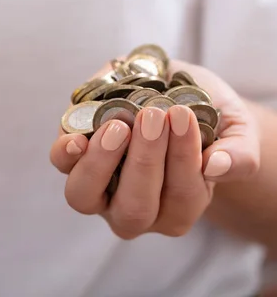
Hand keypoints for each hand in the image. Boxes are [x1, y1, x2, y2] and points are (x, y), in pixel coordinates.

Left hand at [49, 60, 259, 238]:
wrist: (172, 92)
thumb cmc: (206, 118)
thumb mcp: (235, 129)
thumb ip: (238, 153)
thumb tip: (216, 167)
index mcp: (176, 207)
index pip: (180, 199)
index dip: (181, 159)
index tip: (183, 116)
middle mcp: (134, 207)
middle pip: (132, 208)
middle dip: (145, 162)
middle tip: (155, 116)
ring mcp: (98, 186)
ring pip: (85, 196)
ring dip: (101, 162)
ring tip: (119, 126)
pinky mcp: (73, 157)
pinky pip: (62, 164)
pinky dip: (68, 152)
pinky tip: (79, 136)